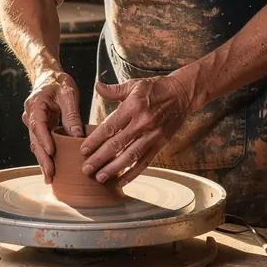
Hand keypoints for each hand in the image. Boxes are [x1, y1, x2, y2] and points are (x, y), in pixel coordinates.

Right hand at [23, 69, 83, 181]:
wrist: (48, 76)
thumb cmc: (58, 82)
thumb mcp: (68, 94)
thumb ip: (71, 114)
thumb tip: (77, 137)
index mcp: (35, 105)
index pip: (38, 125)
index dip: (44, 140)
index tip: (52, 152)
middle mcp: (30, 116)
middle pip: (35, 140)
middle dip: (42, 158)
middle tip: (50, 174)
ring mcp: (33, 123)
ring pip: (36, 145)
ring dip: (43, 161)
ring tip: (50, 177)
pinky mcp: (39, 128)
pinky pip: (41, 144)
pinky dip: (45, 156)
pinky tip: (51, 170)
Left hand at [79, 71, 195, 185]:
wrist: (183, 93)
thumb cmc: (156, 88)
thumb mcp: (134, 84)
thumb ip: (114, 90)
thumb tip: (97, 86)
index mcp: (133, 106)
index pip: (110, 127)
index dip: (95, 140)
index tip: (83, 150)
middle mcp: (142, 122)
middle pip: (117, 144)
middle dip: (100, 158)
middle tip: (86, 169)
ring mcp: (153, 135)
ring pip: (130, 156)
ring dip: (114, 169)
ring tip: (100, 178)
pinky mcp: (161, 143)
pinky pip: (145, 161)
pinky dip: (133, 173)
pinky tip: (122, 181)